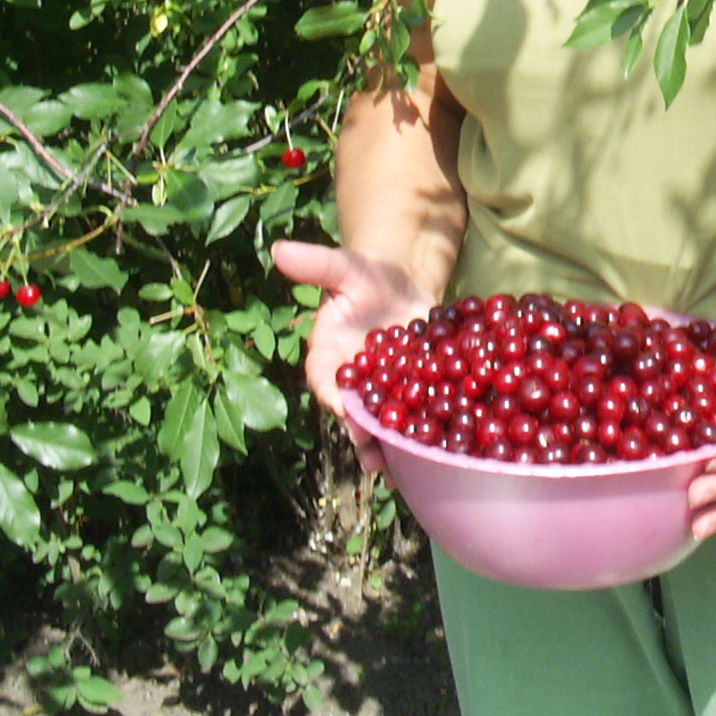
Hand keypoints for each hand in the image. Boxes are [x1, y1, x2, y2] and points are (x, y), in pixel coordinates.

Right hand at [270, 240, 434, 474]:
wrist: (403, 283)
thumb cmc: (366, 275)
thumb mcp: (345, 267)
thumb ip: (317, 264)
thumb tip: (278, 249)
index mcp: (328, 357)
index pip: (323, 379)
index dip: (330, 394)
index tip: (339, 405)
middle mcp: (353, 382)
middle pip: (353, 412)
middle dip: (362, 432)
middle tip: (372, 450)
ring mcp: (384, 392)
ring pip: (383, 424)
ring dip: (390, 446)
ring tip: (401, 466)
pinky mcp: (415, 393)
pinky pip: (415, 416)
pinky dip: (423, 433)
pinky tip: (436, 450)